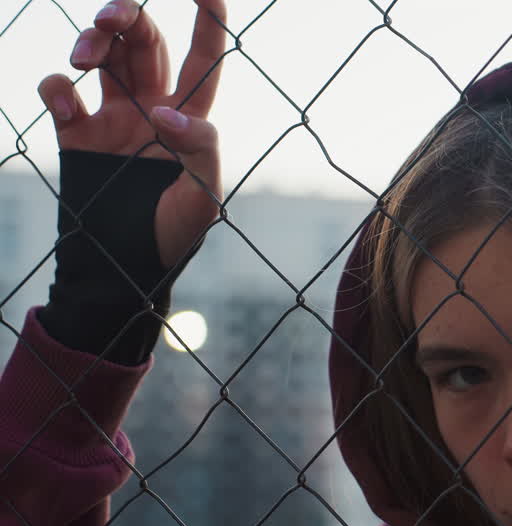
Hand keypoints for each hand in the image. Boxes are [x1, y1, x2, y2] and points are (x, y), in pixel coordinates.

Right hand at [37, 0, 227, 268]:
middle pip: (144, 40)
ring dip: (91, 41)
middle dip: (126, 16)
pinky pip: (60, 91)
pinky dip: (56, 87)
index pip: (204, 57)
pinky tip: (64, 106)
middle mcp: (152, 106)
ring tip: (81, 59)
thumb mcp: (202, 200)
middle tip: (109, 17)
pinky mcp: (76, 132)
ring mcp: (112, 116)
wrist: (123, 268)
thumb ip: (199, 152)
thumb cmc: (173, 237)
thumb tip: (166, 112)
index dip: (209, 20)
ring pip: (103, 54)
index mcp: (190, 116)